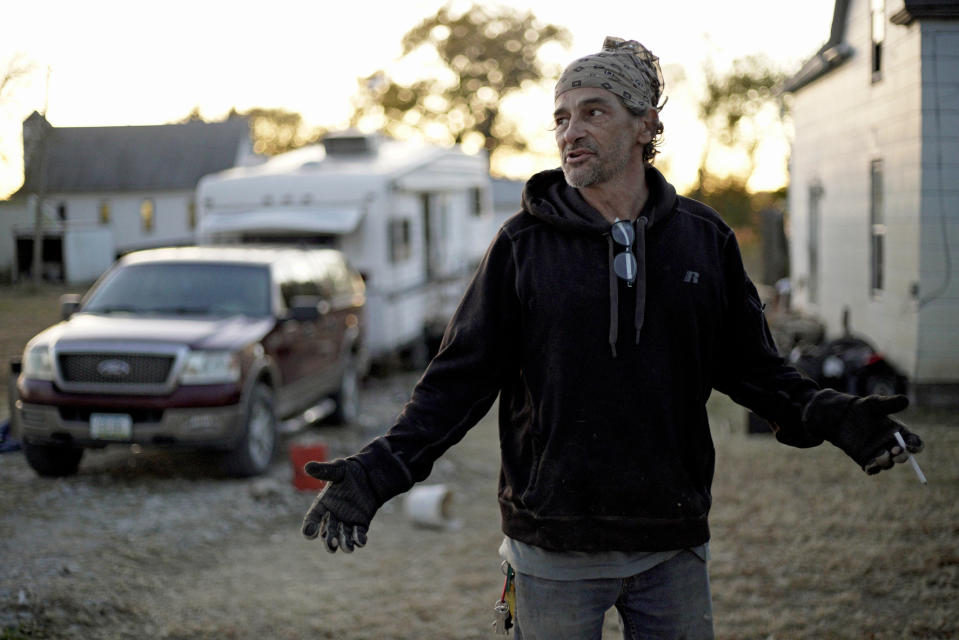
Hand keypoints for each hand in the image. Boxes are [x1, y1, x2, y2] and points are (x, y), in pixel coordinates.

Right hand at [301, 458, 379, 552]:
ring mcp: (346, 523)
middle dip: (329, 540)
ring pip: (343, 538)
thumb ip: (323, 470)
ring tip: (347, 547)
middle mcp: (332, 517)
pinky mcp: (360, 525)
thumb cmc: (350, 471)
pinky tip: (361, 541)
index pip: (312, 520)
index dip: (309, 528)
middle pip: (327, 533)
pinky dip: (359, 540)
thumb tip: (307, 466)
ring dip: (344, 544)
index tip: (309, 533)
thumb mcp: (337, 469)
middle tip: (332, 543)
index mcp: (322, 506)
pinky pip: (358, 536)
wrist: (370, 474)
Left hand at [804, 390, 923, 473]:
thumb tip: (905, 400)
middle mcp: (892, 446)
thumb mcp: (875, 403)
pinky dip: (872, 468)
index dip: (915, 445)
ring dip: (886, 462)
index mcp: (900, 433)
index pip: (914, 442)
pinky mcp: (865, 460)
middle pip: (902, 456)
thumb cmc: (862, 408)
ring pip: (887, 463)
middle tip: (896, 452)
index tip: (911, 445)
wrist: (841, 416)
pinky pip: (872, 468)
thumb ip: (889, 403)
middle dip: (902, 456)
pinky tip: (869, 465)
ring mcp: (879, 454)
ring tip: (882, 455)